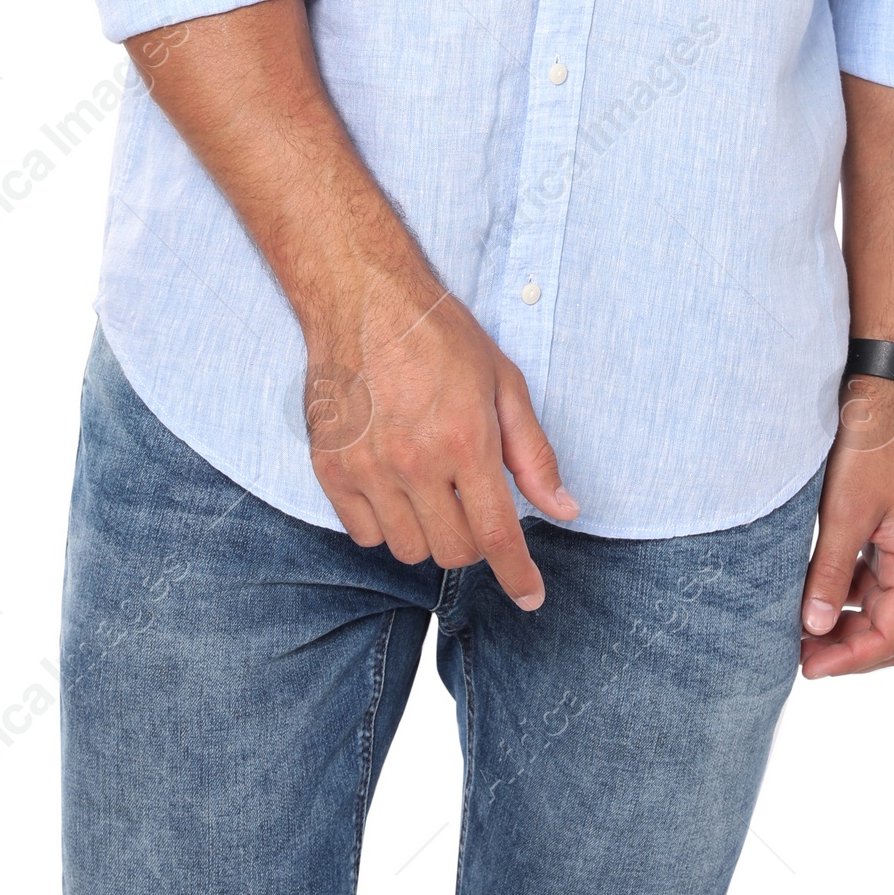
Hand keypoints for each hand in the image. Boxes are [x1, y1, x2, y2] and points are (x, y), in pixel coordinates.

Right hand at [301, 273, 578, 609]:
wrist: (362, 298)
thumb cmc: (439, 334)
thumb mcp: (503, 382)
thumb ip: (533, 453)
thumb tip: (564, 509)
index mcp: (466, 439)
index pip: (496, 535)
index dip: (518, 574)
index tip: (530, 596)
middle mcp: (415, 462)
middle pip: (453, 551)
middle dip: (472, 538)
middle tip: (471, 500)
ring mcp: (367, 468)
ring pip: (407, 549)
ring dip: (428, 530)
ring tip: (429, 485)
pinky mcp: (330, 468)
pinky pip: (363, 533)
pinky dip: (383, 521)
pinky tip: (392, 483)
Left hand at [799, 380, 893, 678]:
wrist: (884, 389)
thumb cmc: (870, 443)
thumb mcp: (843, 509)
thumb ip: (829, 571)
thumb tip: (814, 627)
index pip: (893, 636)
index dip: (851, 660)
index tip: (808, 667)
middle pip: (890, 630)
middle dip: (848, 649)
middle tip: (799, 655)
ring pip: (879, 607)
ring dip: (843, 624)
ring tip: (797, 627)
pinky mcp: (890, 531)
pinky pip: (870, 580)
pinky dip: (843, 593)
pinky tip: (809, 589)